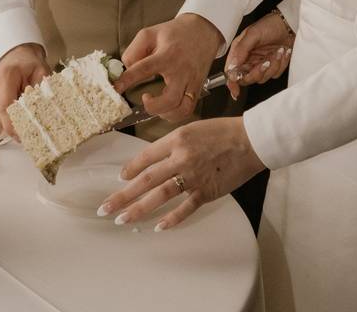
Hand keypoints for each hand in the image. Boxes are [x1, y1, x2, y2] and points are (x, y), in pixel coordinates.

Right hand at [0, 43, 49, 137]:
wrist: (16, 56)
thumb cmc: (29, 65)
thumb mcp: (42, 74)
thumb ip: (42, 91)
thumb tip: (46, 112)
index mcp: (6, 76)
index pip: (6, 107)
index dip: (14, 126)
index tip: (24, 136)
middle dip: (13, 127)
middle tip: (28, 131)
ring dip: (8, 122)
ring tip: (21, 115)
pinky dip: (2, 117)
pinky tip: (11, 110)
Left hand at [98, 117, 265, 229]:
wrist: (252, 140)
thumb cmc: (223, 132)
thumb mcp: (192, 129)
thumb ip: (172, 145)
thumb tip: (152, 162)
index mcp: (176, 139)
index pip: (145, 157)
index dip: (129, 169)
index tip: (119, 179)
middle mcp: (181, 158)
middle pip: (145, 180)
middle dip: (122, 195)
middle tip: (105, 209)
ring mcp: (194, 177)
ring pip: (159, 196)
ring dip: (138, 209)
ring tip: (122, 219)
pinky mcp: (207, 191)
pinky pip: (185, 208)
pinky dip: (171, 219)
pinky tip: (157, 227)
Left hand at [114, 13, 222, 122]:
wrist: (203, 30)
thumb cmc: (176, 32)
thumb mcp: (149, 33)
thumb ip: (134, 51)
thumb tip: (127, 69)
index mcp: (167, 55)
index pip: (144, 69)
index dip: (127, 80)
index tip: (115, 87)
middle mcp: (181, 71)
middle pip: (170, 99)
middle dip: (153, 106)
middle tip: (144, 98)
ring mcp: (192, 82)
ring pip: (182, 109)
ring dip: (165, 113)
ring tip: (155, 104)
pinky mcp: (197, 88)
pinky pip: (188, 109)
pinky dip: (175, 114)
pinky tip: (166, 107)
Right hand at [224, 12, 294, 99]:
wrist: (288, 24)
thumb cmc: (269, 25)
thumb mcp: (252, 34)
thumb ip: (241, 51)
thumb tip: (232, 67)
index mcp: (239, 52)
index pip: (231, 72)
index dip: (232, 82)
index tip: (235, 91)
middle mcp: (248, 60)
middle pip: (247, 78)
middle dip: (258, 72)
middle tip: (265, 62)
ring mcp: (260, 64)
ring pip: (263, 77)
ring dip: (273, 65)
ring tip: (278, 51)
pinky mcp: (273, 66)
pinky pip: (275, 74)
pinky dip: (280, 64)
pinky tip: (282, 52)